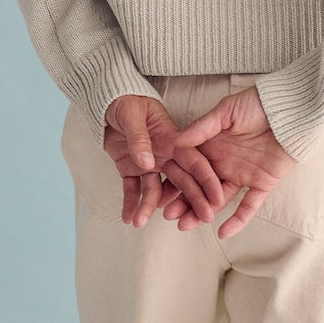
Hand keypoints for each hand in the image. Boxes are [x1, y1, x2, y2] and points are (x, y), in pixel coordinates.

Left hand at [103, 95, 223, 227]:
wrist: (107, 102)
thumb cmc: (125, 100)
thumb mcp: (132, 113)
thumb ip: (139, 137)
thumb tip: (147, 163)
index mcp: (171, 138)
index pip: (194, 161)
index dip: (207, 180)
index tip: (217, 199)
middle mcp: (164, 154)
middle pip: (181, 181)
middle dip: (191, 202)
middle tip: (198, 222)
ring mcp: (148, 164)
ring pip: (154, 190)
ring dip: (149, 207)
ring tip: (140, 222)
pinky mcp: (130, 169)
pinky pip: (132, 190)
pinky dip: (130, 204)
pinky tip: (128, 217)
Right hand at [168, 86, 296, 238]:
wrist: (290, 109)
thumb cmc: (257, 103)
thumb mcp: (227, 110)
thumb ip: (203, 127)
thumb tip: (176, 140)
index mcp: (213, 145)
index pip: (190, 167)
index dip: (175, 180)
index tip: (160, 193)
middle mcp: (225, 162)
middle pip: (201, 187)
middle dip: (184, 201)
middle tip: (169, 215)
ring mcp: (243, 174)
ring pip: (219, 199)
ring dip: (203, 212)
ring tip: (186, 225)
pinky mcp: (262, 182)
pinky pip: (249, 205)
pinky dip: (238, 219)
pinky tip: (222, 231)